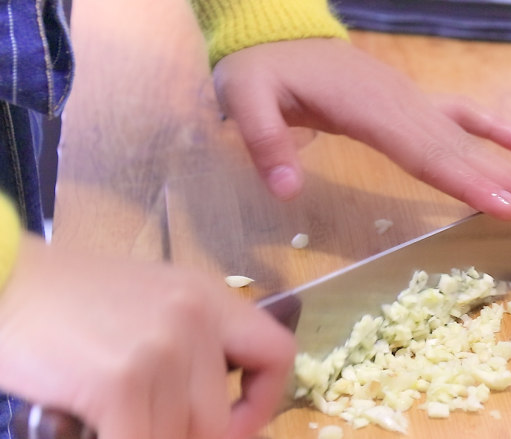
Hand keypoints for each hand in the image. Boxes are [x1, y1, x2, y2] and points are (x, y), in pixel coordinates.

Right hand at [0, 235, 294, 438]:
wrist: (9, 282)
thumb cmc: (70, 298)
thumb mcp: (153, 306)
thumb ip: (191, 347)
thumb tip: (211, 414)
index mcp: (211, 297)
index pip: (277, 355)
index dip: (261, 403)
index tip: (234, 427)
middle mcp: (197, 319)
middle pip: (219, 419)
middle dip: (187, 438)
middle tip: (151, 426)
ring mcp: (163, 349)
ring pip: (180, 437)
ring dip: (149, 438)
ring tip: (118, 421)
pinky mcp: (122, 381)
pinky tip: (103, 430)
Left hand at [212, 38, 510, 220]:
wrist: (273, 30)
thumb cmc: (258, 69)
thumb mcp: (243, 97)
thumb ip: (264, 139)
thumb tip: (287, 189)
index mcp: (365, 107)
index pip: (422, 151)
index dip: (464, 180)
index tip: (504, 208)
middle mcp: (400, 104)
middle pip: (459, 148)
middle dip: (508, 181)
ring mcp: (409, 99)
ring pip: (467, 137)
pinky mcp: (408, 101)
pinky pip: (459, 113)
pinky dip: (493, 127)